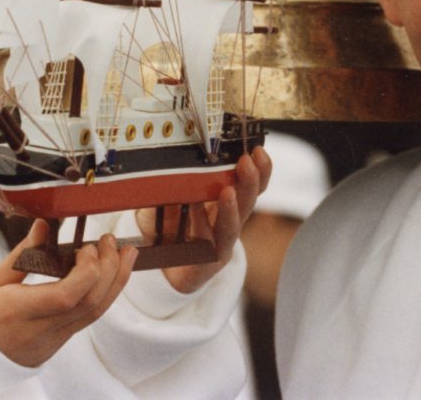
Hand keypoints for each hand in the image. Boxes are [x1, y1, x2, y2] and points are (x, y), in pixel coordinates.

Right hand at [0, 219, 137, 366]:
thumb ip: (21, 254)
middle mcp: (39, 331)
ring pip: (94, 314)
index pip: (65, 297)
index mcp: (16, 312)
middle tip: (113, 241)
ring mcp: (51, 341)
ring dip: (115, 282)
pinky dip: (102, 293)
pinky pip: (87, 319)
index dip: (86, 271)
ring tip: (125, 255)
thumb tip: (44, 226)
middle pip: (88, 305)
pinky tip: (108, 275)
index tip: (88, 247)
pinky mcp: (58, 343)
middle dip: (109, 270)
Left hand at [137, 146, 272, 293]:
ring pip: (232, 228)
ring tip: (229, 191)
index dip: (259, 171)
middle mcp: (227, 225)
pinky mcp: (205, 265)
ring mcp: (219, 246)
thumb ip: (170, 182)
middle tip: (247, 162)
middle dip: (250, 182)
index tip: (258, 151)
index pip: (249, 187)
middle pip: (247, 204)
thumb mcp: (167, 198)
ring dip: (231, 209)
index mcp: (225, 205)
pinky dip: (201, 228)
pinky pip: (206, 247)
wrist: (161, 269)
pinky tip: (197, 212)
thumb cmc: (168, 229)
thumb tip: (171, 158)